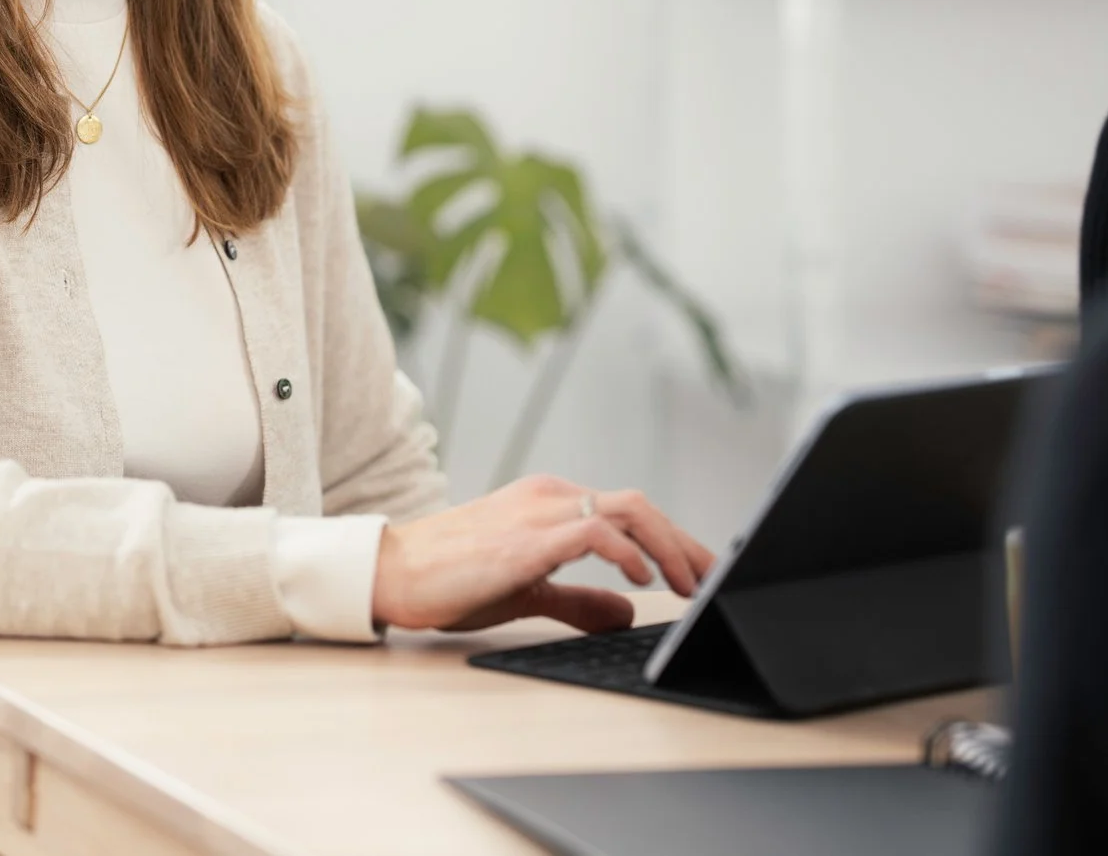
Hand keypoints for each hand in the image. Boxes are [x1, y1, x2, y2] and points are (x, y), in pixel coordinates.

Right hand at [370, 475, 715, 634]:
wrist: (395, 572)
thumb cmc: (451, 578)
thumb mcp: (529, 591)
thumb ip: (578, 599)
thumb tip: (627, 610)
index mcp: (549, 503)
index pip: (628, 511)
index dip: (673, 541)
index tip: (701, 572)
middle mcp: (550, 496)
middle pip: (639, 506)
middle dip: (684, 544)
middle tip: (712, 580)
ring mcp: (538, 512)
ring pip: (627, 511)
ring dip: (668, 548)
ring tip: (689, 583)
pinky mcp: (526, 538)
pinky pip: (593, 530)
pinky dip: (627, 552)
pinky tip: (642, 579)